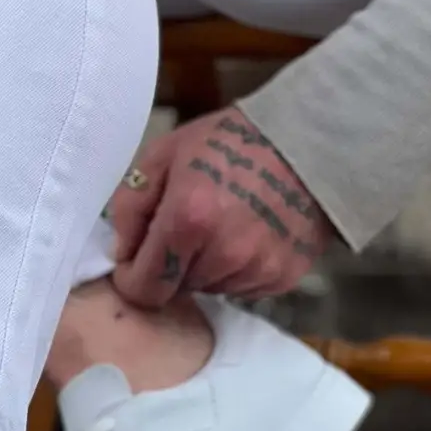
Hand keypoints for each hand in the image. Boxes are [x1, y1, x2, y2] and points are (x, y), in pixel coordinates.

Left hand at [110, 106, 335, 308]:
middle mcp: (224, 254)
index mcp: (188, 220)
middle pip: (175, 289)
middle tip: (188, 227)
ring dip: (205, 267)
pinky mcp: (283, 278)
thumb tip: (120, 252)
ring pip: (209, 289)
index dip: (131, 277)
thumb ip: (131, 205)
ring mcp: (257, 270)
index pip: (143, 288)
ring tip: (222, 225)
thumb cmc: (230, 142)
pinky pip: (241, 288)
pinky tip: (247, 235)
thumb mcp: (165, 154)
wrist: (310, 141)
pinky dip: (236, 270)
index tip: (136, 258)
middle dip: (171, 266)